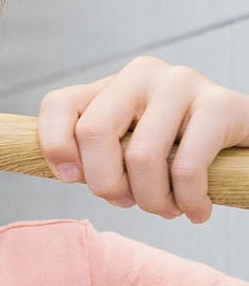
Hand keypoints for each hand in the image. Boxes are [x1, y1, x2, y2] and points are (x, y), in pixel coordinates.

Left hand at [36, 57, 248, 222]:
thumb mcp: (128, 152)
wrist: (242, 145)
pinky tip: (197, 210)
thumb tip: (69, 172)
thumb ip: (95, 158)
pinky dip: (189, 202)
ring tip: (170, 209)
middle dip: (107, 185)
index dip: (55, 148)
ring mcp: (182, 83)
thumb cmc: (177, 155)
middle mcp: (142, 75)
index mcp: (112, 86)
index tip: (73, 180)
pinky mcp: (221, 103)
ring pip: (141, 156)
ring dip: (154, 202)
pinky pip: (186, 167)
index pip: (58, 104)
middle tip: (131, 202)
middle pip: (94, 132)